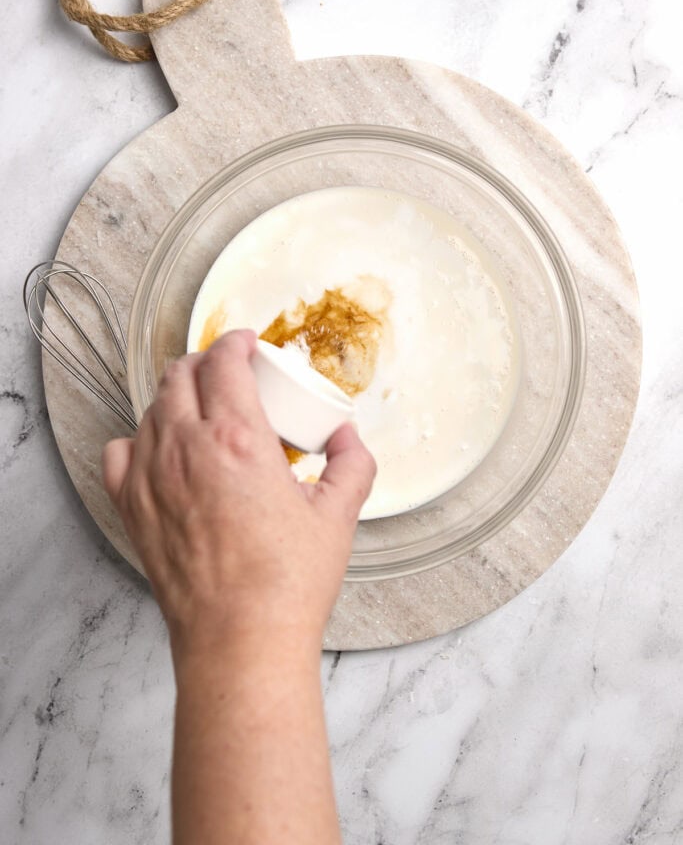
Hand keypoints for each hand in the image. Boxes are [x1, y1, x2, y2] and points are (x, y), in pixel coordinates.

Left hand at [102, 330, 375, 658]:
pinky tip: (161, 449)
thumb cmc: (284, 584)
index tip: (247, 344)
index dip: (236, 342)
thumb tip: (348, 440)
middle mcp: (186, 448)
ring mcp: (151, 477)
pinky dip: (139, 439)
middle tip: (228, 373)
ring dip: (177, 396)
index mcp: (237, 438)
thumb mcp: (338, 516)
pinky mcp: (133, 508)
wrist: (240, 639)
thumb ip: (351, 465)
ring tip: (201, 410)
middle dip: (205, 362)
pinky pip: (119, 451)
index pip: (223, 362)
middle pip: (180, 375)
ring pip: (151, 408)